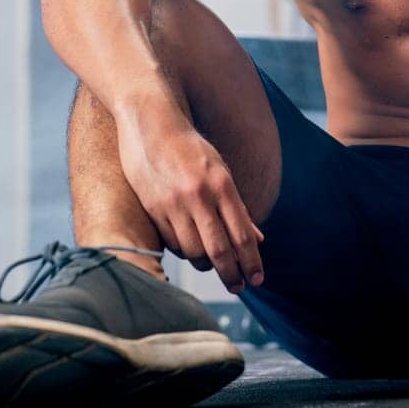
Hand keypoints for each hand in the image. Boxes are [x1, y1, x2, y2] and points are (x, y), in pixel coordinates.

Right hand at [119, 118, 264, 294]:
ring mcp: (173, 203)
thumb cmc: (189, 146)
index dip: (251, 262)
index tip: (258, 279)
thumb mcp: (220, 170)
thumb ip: (237, 207)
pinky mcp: (153, 207)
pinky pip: (172, 242)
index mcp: (222, 184)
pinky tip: (189, 246)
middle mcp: (199, 196)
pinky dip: (183, 250)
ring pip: (193, 251)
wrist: (150, 121)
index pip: (241, 235)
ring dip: (205, 264)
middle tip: (238, 287)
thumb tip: (257, 240)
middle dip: (231, 274)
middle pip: (219, 250)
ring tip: (212, 264)